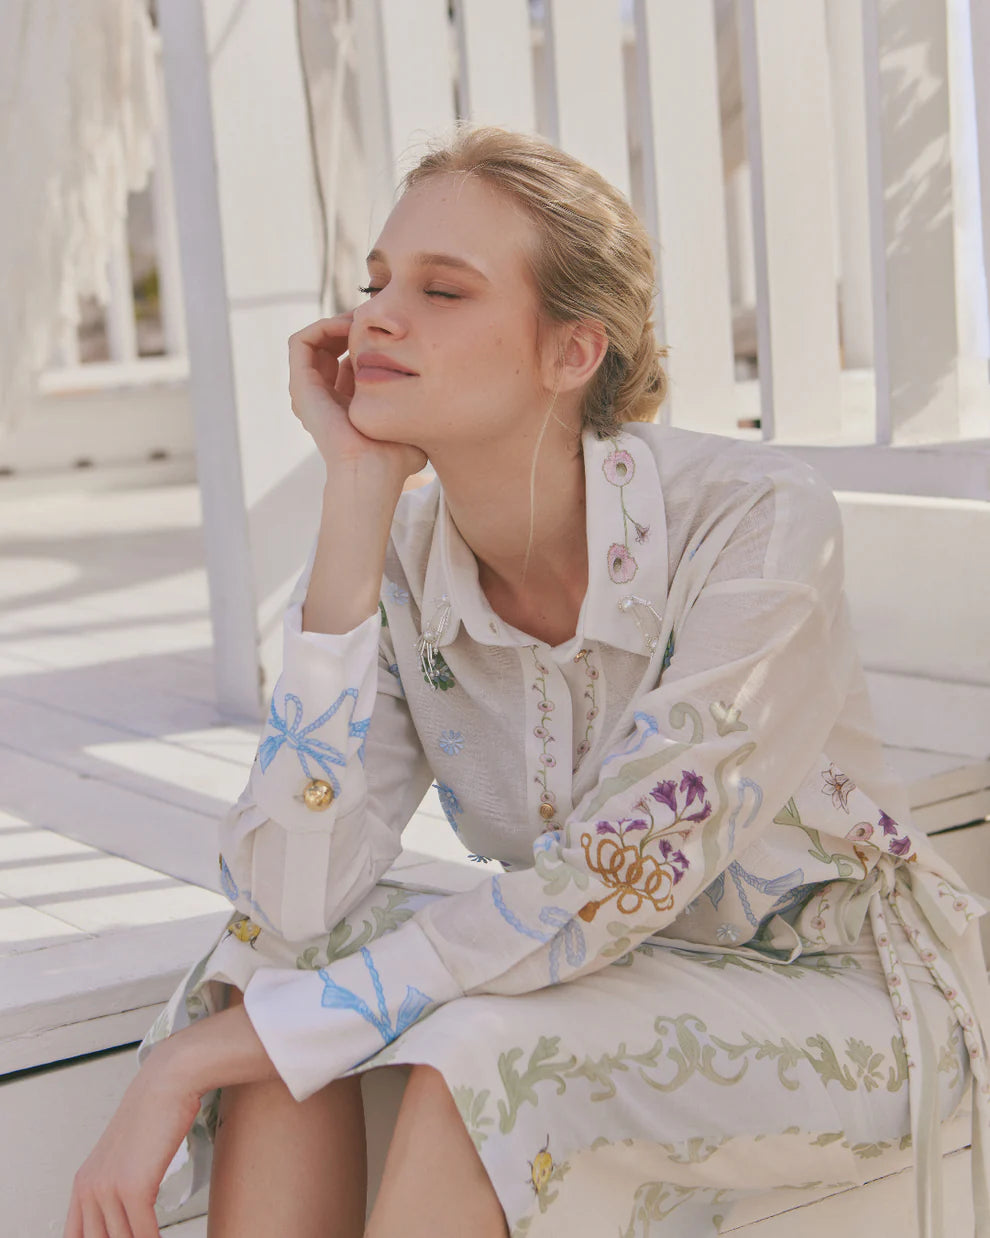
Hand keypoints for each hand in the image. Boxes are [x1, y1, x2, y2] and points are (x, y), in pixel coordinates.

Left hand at [63, 1045, 202, 1237]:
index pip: (75, 1236)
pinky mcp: (133, 1188)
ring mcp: (108, 1189)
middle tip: (143, 1237)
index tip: (122, 1236)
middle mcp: (89, 1188)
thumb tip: (128, 1212)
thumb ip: (117, 1184)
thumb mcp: (124, 1154)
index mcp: (82, 1184)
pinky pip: (143, 1233)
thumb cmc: (154, 1113)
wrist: (167, 1083)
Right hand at [288, 313, 427, 481]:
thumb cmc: (395, 459)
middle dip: (351, 326)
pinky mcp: (301, 385)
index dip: (368, 341)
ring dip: (337, 322)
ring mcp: (309, 391)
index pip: (349, 361)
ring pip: (314, 340)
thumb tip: (443, 407)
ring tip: (362, 319)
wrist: (373, 472)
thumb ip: (418, 411)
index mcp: (345, 405)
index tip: (391, 332)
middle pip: (330, 346)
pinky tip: (349, 326)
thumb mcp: (410, 425)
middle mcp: (323, 397)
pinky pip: (301, 342)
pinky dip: (322, 326)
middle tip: (375, 318)